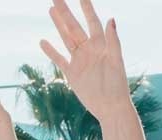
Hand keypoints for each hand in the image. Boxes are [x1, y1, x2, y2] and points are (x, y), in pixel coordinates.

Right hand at [39, 0, 133, 122]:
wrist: (111, 108)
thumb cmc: (118, 86)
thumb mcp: (117, 62)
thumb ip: (113, 41)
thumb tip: (111, 19)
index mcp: (101, 46)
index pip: (92, 22)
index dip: (86, 8)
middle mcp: (89, 50)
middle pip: (74, 27)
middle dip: (66, 12)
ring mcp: (79, 61)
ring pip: (66, 38)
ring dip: (59, 25)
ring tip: (51, 9)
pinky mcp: (72, 74)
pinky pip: (59, 59)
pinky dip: (51, 51)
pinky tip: (43, 41)